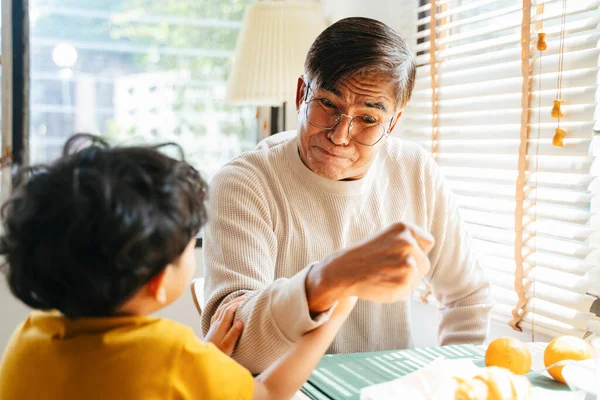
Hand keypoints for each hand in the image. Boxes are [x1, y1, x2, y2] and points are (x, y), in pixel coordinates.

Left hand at [204, 295, 244, 354]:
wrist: (204, 359)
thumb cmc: (218, 354)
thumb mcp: (227, 346)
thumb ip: (233, 334)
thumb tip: (240, 322)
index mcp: (221, 327)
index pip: (229, 311)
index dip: (236, 304)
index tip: (245, 300)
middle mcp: (216, 324)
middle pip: (224, 308)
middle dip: (234, 301)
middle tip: (244, 297)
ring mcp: (213, 326)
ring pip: (220, 310)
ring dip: (229, 303)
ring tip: (236, 301)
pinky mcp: (212, 329)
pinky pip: (217, 314)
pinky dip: (223, 309)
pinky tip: (224, 310)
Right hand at [306, 222, 433, 312]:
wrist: (344, 270)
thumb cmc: (367, 255)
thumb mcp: (389, 237)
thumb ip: (409, 242)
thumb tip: (426, 256)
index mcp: (405, 228)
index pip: (428, 242)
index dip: (416, 252)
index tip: (401, 255)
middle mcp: (409, 243)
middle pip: (425, 263)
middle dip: (411, 269)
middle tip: (388, 268)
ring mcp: (408, 263)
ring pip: (417, 280)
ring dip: (404, 282)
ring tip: (384, 275)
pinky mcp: (404, 282)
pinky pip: (409, 292)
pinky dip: (397, 292)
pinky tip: (382, 284)